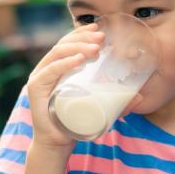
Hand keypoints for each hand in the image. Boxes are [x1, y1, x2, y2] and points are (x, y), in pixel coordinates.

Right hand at [26, 23, 104, 148]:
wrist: (56, 145)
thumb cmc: (74, 123)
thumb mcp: (96, 107)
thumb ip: (116, 102)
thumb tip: (139, 96)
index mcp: (57, 68)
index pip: (68, 44)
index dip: (82, 33)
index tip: (99, 29)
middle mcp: (46, 69)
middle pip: (63, 45)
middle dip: (83, 38)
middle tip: (102, 39)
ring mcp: (39, 78)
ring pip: (57, 54)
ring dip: (77, 48)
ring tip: (96, 49)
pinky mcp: (35, 90)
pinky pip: (49, 72)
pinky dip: (64, 64)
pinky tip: (78, 60)